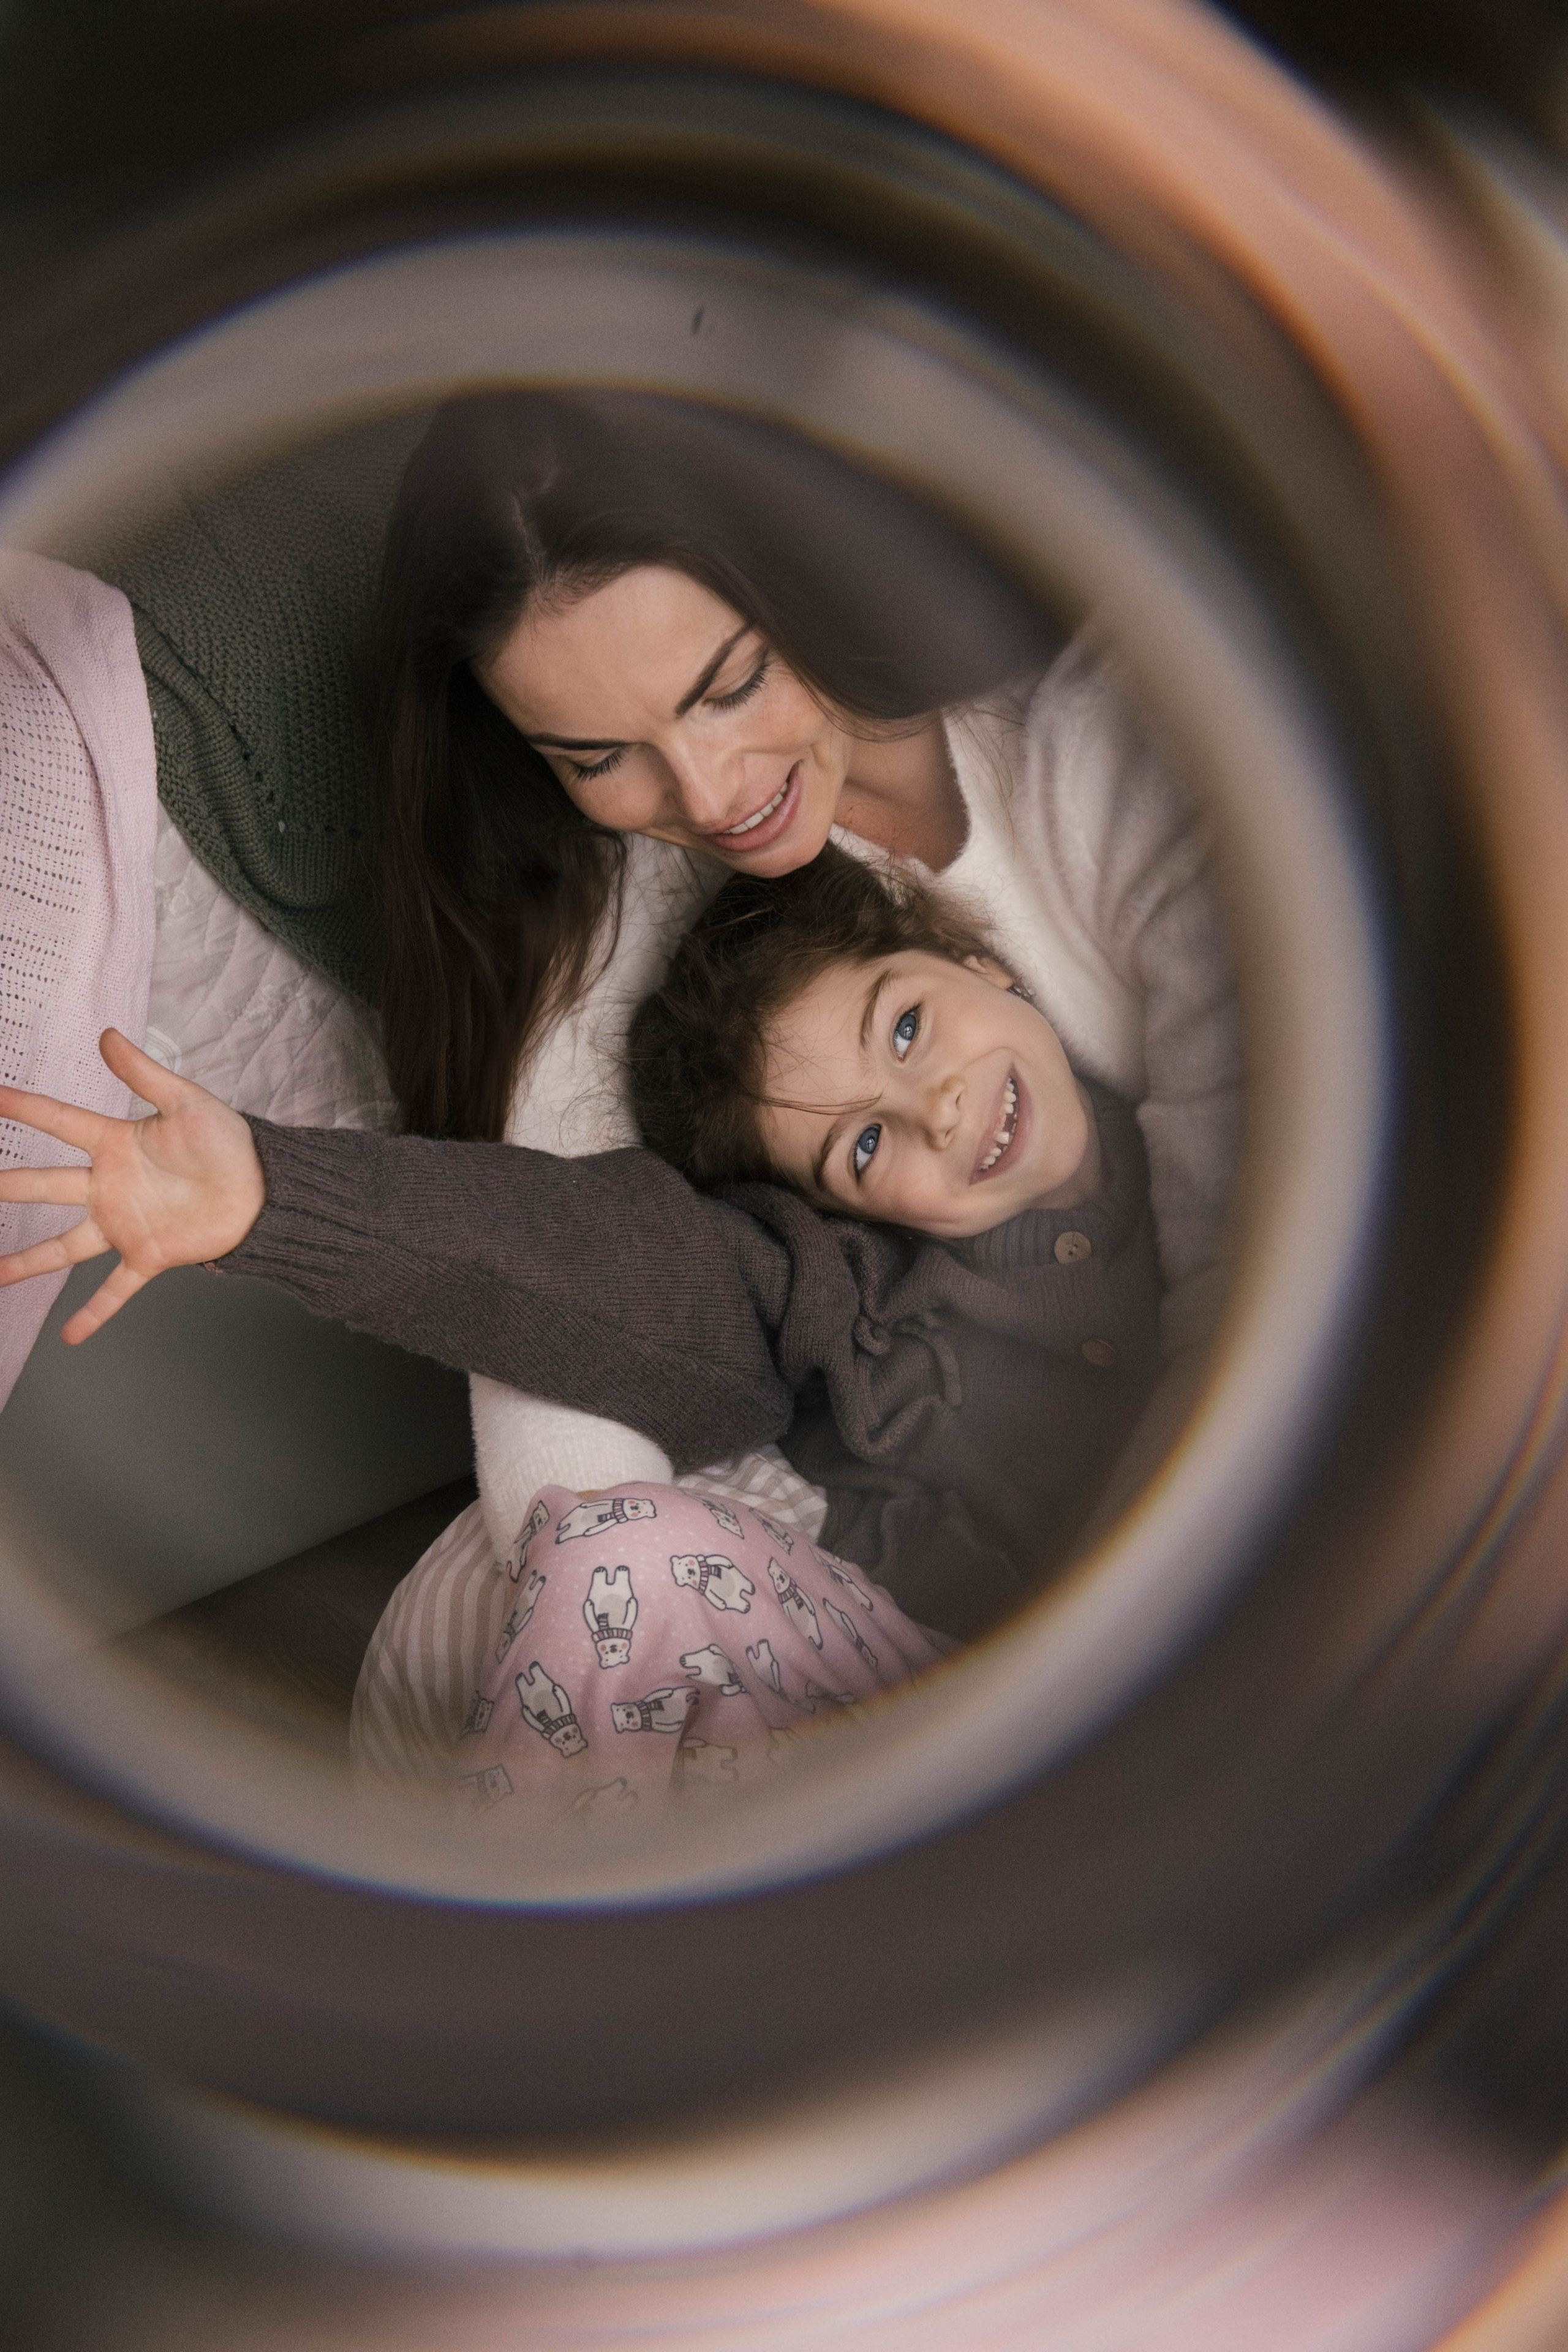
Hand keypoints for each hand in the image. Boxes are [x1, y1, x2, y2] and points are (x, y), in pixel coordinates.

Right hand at [0, 1028, 265, 1341]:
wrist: (264, 1187)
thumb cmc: (228, 1141)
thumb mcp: (187, 1101)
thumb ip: (144, 1073)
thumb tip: (107, 1034)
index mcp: (116, 1143)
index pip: (59, 1121)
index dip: (22, 1107)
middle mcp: (110, 1186)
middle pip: (44, 1185)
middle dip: (5, 1186)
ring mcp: (124, 1224)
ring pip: (63, 1246)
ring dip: (26, 1262)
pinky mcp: (148, 1255)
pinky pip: (115, 1289)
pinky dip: (94, 1313)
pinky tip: (70, 1337)